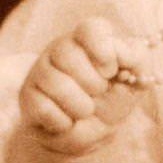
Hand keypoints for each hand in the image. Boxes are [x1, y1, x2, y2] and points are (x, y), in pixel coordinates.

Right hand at [18, 17, 142, 156]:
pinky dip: (63, 122)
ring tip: (85, 110)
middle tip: (98, 92)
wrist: (93, 135)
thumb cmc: (113, 99)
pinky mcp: (27, 97)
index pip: (90, 28)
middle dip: (92, 84)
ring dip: (80, 106)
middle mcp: (59, 49)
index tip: (111, 70)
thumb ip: (135, 60)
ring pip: (56, 84)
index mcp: (87, 39)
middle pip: (68, 54)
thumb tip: (120, 52)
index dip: (102, 49)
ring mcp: (40, 72)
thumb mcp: (134, 80)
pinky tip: (67, 120)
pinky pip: (44, 108)